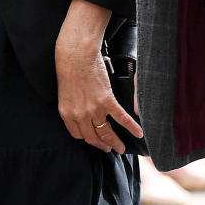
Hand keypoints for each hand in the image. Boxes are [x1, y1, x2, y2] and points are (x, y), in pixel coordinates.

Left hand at [55, 3, 142, 153]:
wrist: (76, 55)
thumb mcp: (66, 93)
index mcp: (67, 114)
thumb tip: (84, 114)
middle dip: (102, 145)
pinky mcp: (106, 101)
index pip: (78, 135)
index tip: (95, 141)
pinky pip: (120, 118)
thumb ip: (74, 107)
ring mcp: (94, 109)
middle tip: (109, 149)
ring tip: (121, 148)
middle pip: (92, 137)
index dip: (88, 139)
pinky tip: (139, 132)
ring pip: (105, 132)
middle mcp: (80, 115)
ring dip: (114, 142)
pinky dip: (131, 127)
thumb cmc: (69, 69)